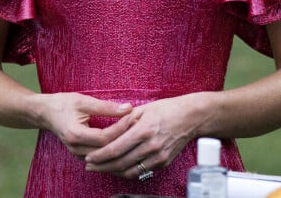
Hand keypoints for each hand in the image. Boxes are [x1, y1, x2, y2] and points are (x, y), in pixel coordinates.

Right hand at [39, 92, 132, 158]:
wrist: (46, 112)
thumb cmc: (63, 103)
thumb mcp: (84, 101)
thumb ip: (105, 106)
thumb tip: (128, 108)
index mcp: (75, 134)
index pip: (105, 137)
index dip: (121, 128)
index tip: (133, 116)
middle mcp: (76, 148)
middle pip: (106, 149)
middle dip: (124, 137)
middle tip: (137, 124)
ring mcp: (78, 154)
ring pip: (105, 156)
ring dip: (119, 144)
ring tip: (134, 131)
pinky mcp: (81, 155)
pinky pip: (100, 157)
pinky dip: (112, 149)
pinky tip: (123, 140)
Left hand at [85, 95, 200, 177]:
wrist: (190, 118)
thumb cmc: (166, 109)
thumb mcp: (143, 109)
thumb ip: (125, 121)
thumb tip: (107, 130)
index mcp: (144, 130)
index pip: (116, 148)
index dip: (100, 155)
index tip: (89, 157)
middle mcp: (151, 146)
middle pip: (121, 163)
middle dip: (102, 166)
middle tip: (89, 166)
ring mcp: (158, 157)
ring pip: (130, 171)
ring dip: (113, 172)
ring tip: (100, 168)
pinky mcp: (163, 163)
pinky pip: (141, 171)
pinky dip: (127, 172)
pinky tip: (118, 168)